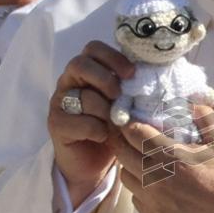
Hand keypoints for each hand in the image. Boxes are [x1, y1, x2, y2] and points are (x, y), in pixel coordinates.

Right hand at [48, 41, 134, 206]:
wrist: (92, 163)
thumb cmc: (113, 128)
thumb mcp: (125, 105)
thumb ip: (132, 88)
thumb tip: (157, 75)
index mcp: (87, 71)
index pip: (93, 48)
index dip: (112, 57)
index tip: (132, 73)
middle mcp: (70, 82)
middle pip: (80, 65)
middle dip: (104, 78)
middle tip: (119, 95)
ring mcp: (60, 102)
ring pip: (82, 96)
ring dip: (104, 110)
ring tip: (115, 122)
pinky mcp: (56, 124)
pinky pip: (78, 121)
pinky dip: (96, 129)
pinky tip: (103, 136)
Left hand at [112, 105, 213, 212]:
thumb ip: (204, 116)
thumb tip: (189, 102)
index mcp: (172, 156)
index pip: (134, 133)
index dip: (126, 123)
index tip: (126, 117)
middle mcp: (156, 177)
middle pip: (121, 152)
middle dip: (119, 138)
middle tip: (123, 131)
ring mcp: (152, 198)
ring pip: (124, 174)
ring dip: (126, 162)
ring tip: (137, 156)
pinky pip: (134, 195)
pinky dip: (138, 185)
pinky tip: (150, 180)